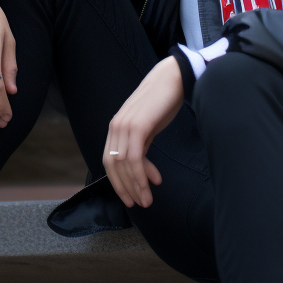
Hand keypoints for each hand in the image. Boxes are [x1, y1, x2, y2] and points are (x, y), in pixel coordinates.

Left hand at [104, 57, 183, 207]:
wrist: (173, 78)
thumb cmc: (163, 102)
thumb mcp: (149, 128)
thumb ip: (142, 146)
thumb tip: (144, 171)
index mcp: (116, 127)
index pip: (109, 161)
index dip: (118, 182)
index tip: (130, 198)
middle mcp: (116, 127)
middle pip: (112, 166)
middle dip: (124, 188)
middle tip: (138, 204)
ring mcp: (124, 126)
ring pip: (123, 165)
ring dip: (136, 186)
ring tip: (148, 201)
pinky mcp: (137, 126)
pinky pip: (135, 158)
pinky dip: (141, 175)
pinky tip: (153, 184)